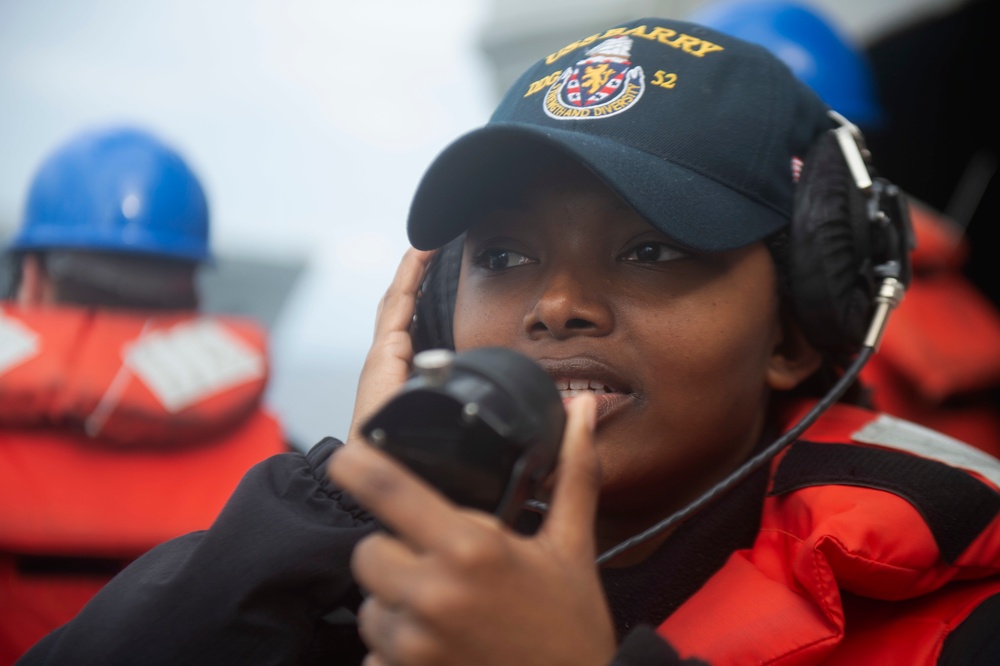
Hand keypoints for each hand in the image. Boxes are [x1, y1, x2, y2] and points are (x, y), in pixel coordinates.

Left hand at [328, 393, 615, 665]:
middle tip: (439, 565)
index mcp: (471, 549)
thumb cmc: (573, 629)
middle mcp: (434, 595)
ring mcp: (413, 644)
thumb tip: (583, 408)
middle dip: (395, 553)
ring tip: (447, 611)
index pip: (389, 490)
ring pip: (369, 604)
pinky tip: (442, 647)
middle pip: (368, 551)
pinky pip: (375, 652)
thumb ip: (572, 473)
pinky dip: (397, 649)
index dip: (357, 466)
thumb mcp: (572, 547)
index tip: (346, 457)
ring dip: (396, 603)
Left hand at [347, 247, 434, 447]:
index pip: (398, 302)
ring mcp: (388, 370)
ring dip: (414, 289)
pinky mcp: (395, 383)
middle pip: (396, 302)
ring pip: (399, 317)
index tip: (426, 243)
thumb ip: (414, 389)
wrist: (365, 485)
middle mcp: (383, 359)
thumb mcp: (398, 417)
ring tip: (432, 268)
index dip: (412, 271)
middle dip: (413, 271)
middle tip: (433, 244)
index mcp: (385, 359)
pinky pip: (406, 335)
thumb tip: (435, 362)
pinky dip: (416, 314)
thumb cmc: (382, 454)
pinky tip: (430, 316)